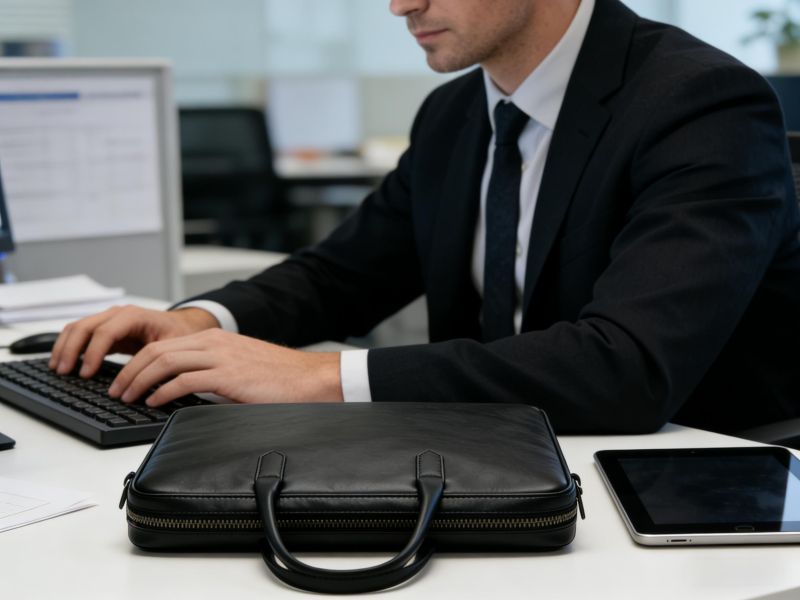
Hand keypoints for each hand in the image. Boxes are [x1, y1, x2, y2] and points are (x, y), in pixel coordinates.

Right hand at [49, 305, 218, 377]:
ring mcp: (109, 319)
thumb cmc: (178, 335)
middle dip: (71, 350)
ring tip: (58, 369)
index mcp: (134, 316)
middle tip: (64, 373)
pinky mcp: (105, 328)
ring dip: (64, 347)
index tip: (86, 374)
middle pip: (84, 327)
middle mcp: (118, 314)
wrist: (181, 326)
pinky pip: (80, 333)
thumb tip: (139, 382)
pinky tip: (64, 362)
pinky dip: (69, 346)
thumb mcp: (171, 347)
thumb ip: (154, 360)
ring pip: (77, 327)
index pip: (106, 332)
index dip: (93, 353)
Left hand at [107, 328, 342, 406]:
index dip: (138, 362)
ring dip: (138, 381)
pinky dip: (161, 391)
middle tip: (116, 391)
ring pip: (164, 362)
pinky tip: (153, 402)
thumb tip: (186, 392)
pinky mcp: (227, 375)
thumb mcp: (241, 369)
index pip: (164, 345)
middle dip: (129, 371)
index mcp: (216, 339)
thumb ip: (214, 373)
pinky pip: (183, 380)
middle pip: (157, 350)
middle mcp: (214, 343)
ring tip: (127, 398)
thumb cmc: (281, 379)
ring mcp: (220, 357)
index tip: (125, 379)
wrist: (310, 379)